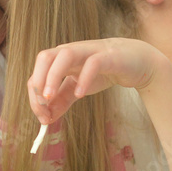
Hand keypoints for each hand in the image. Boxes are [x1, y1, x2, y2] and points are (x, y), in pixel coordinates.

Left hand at [27, 38, 159, 124]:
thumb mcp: (78, 88)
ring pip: (64, 55)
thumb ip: (61, 101)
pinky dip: (84, 78)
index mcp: (59, 60)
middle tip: (42, 103)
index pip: (38, 73)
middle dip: (38, 80)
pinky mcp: (108, 56)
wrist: (137, 61)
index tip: (41, 116)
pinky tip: (80, 94)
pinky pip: (93, 63)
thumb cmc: (103, 72)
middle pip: (45, 57)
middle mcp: (70, 52)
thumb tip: (46, 118)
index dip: (34, 95)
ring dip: (53, 76)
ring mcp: (89, 51)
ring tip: (50, 97)